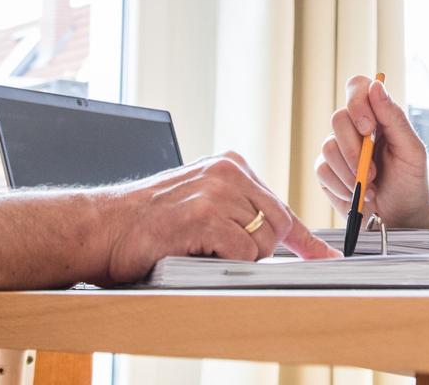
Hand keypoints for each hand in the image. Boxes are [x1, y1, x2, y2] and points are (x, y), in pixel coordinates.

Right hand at [100, 152, 336, 282]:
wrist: (103, 227)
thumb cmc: (146, 222)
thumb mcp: (199, 202)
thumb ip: (236, 210)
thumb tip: (274, 237)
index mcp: (230, 165)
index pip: (279, 204)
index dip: (304, 237)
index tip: (325, 254)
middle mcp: (229, 172)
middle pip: (279, 223)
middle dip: (261, 249)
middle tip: (225, 253)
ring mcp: (218, 192)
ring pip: (264, 242)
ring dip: (238, 258)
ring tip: (201, 248)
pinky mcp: (206, 216)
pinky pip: (243, 253)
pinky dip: (225, 263)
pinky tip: (196, 251)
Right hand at [315, 75, 428, 228]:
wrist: (402, 218)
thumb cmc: (411, 181)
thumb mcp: (411, 151)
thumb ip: (394, 118)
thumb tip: (376, 85)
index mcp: (377, 116)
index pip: (357, 87)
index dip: (357, 102)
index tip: (368, 128)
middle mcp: (354, 128)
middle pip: (338, 119)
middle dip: (356, 150)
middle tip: (375, 172)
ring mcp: (338, 149)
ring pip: (328, 147)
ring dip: (351, 173)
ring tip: (370, 189)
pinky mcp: (327, 171)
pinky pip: (322, 170)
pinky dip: (342, 186)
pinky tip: (357, 196)